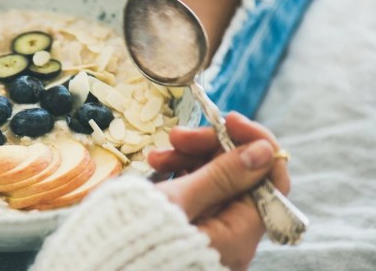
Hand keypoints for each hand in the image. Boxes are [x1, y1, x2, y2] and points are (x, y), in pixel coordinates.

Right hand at [148, 112, 289, 270]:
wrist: (104, 265)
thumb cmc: (137, 238)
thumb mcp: (178, 200)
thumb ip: (222, 174)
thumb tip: (264, 150)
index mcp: (238, 235)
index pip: (271, 179)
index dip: (253, 143)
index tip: (227, 120)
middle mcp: (232, 238)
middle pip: (240, 177)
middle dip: (210, 149)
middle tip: (176, 136)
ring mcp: (213, 235)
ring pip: (216, 183)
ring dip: (190, 159)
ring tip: (156, 155)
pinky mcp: (193, 231)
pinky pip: (198, 195)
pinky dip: (181, 176)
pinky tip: (157, 167)